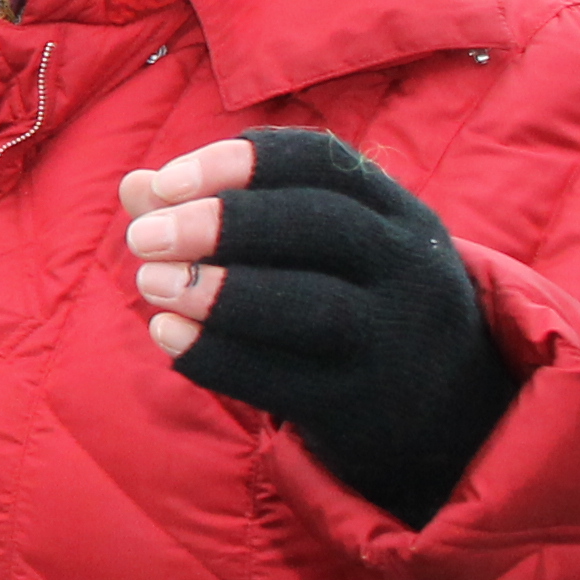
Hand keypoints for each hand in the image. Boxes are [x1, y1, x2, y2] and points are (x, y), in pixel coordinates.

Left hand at [123, 126, 508, 525]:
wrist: (445, 417)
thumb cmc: (351, 305)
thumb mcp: (314, 253)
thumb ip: (223, 214)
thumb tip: (134, 185)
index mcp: (397, 214)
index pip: (322, 163)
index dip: (240, 163)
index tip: (166, 179)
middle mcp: (408, 269)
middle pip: (322, 225)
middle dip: (223, 223)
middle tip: (142, 236)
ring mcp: (394, 340)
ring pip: (312, 306)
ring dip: (218, 291)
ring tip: (146, 282)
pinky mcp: (364, 406)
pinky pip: (284, 380)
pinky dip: (216, 355)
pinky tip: (165, 333)